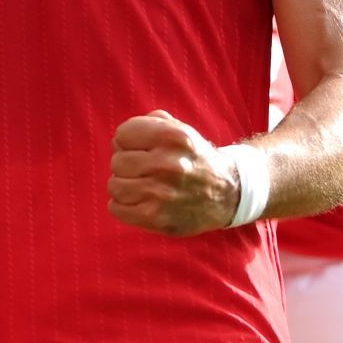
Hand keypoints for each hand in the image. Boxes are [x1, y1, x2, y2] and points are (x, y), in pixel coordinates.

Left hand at [108, 111, 239, 234]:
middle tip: (143, 169)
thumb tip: (118, 141)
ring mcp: (162, 193)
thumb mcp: (180, 130)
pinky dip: (123, 205)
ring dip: (125, 185)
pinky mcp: (157, 218)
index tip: (142, 148)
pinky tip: (139, 201)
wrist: (228, 194)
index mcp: (173, 137)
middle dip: (127, 164)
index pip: (122, 134)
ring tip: (142, 185)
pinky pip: (117, 209)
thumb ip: (149, 124)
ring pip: (114, 185)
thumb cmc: (194, 158)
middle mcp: (168, 164)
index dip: (129, 141)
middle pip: (117, 161)